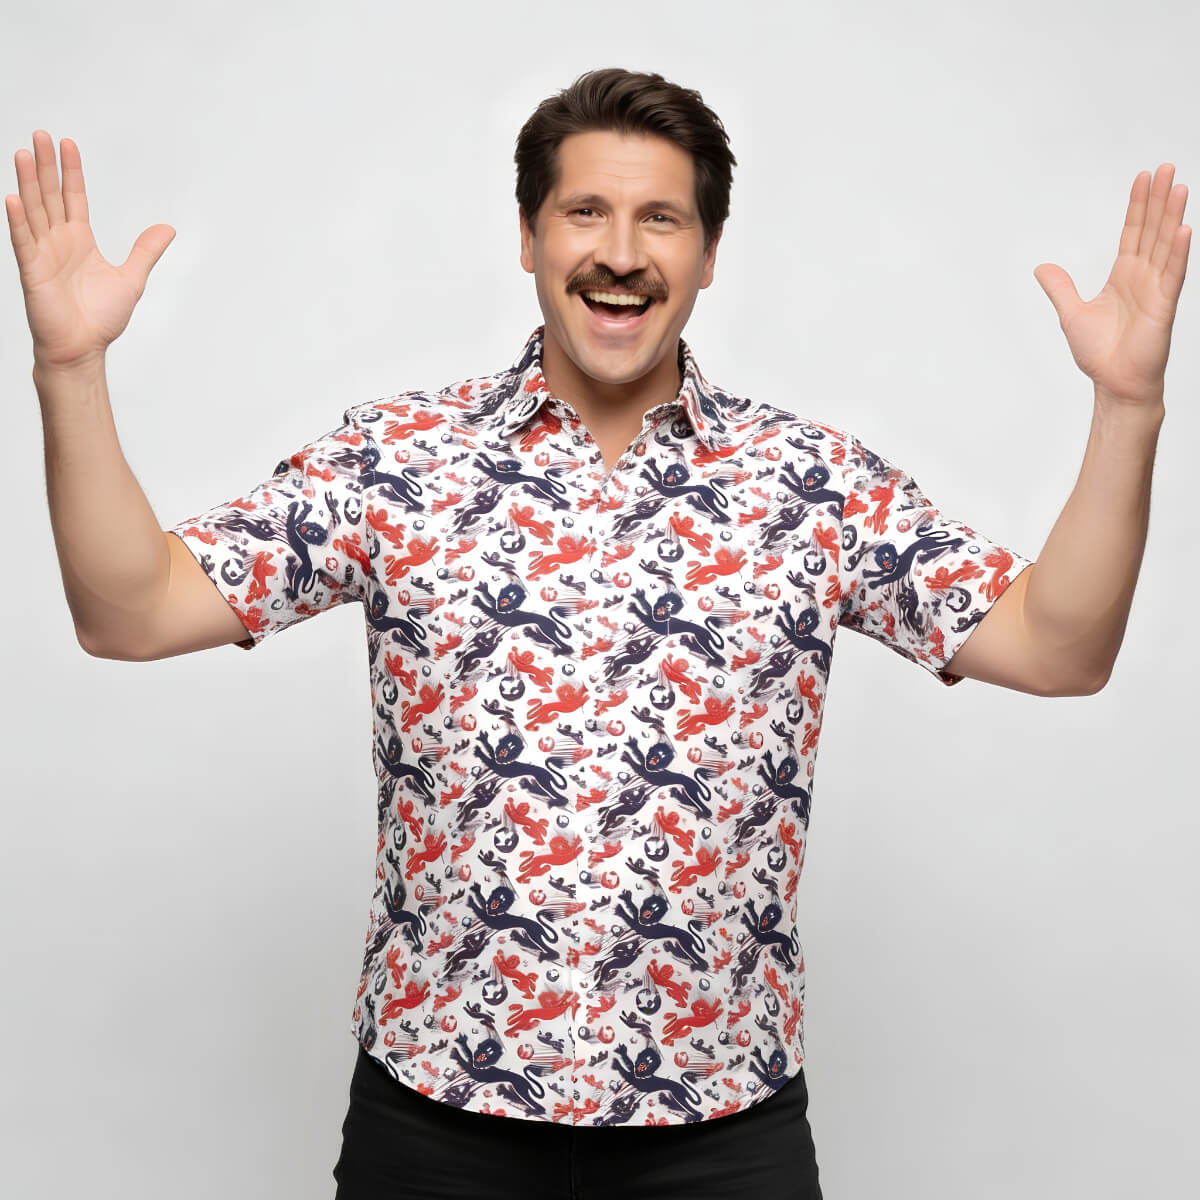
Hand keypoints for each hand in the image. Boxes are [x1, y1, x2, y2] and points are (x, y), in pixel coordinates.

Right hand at [5, 131, 174, 370]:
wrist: (83, 348)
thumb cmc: (100, 319)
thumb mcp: (132, 278)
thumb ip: (146, 251)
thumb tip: (168, 229)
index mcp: (79, 241)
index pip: (73, 197)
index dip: (71, 172)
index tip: (68, 145)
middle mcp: (58, 242)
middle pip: (50, 196)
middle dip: (45, 166)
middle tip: (40, 135)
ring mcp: (42, 255)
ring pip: (34, 211)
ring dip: (27, 183)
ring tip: (22, 154)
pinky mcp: (32, 272)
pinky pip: (23, 242)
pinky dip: (18, 222)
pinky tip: (12, 199)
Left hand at [1033, 163, 1189, 407]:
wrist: (1114, 383)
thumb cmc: (1100, 354)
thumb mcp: (1071, 314)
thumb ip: (1060, 288)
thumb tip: (1042, 268)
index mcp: (1124, 276)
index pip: (1133, 233)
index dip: (1137, 206)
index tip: (1143, 179)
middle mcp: (1143, 278)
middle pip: (1153, 230)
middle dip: (1159, 199)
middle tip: (1166, 168)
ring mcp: (1156, 290)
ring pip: (1166, 246)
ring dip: (1172, 216)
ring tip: (1178, 187)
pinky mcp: (1163, 307)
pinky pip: (1172, 275)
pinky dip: (1178, 252)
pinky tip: (1183, 229)